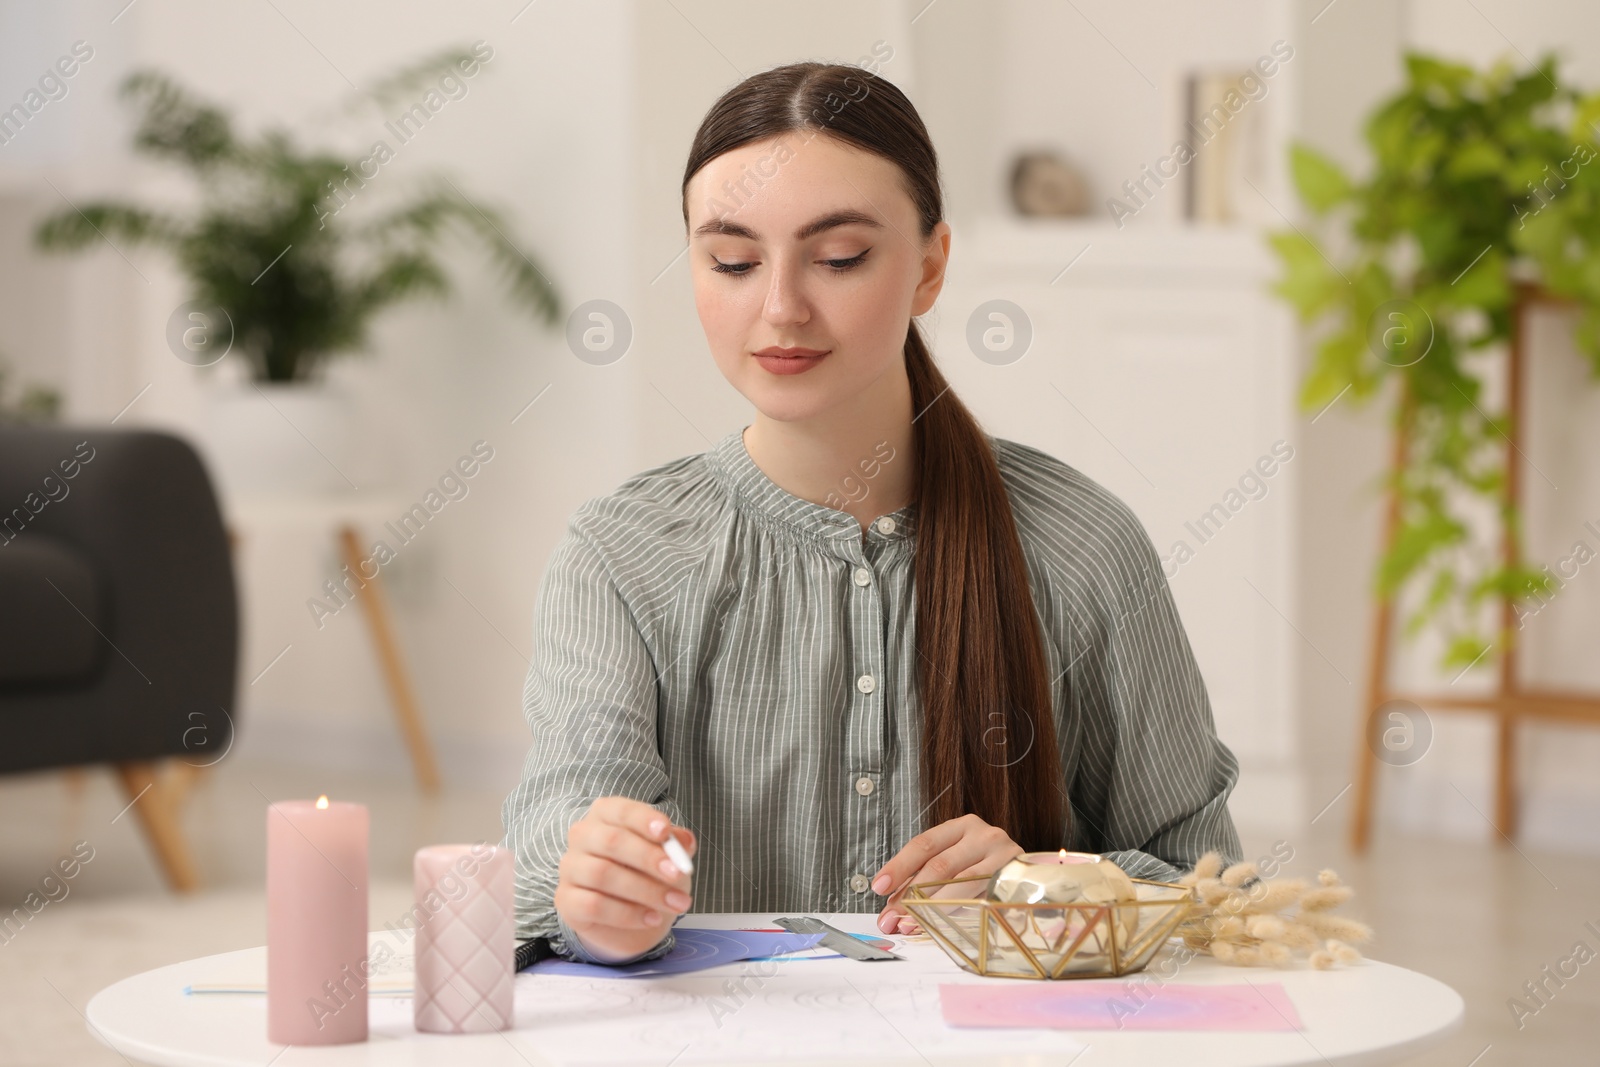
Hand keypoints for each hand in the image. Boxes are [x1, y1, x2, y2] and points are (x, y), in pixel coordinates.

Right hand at [554, 796, 697, 961]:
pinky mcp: (566, 900)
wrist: (631, 915)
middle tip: (679, 874)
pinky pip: (594, 905)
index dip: (643, 820)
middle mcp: (582, 836)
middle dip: (649, 858)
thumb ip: (676, 845)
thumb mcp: (667, 856)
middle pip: (612, 841)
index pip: (621, 810)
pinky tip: (652, 918)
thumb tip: (685, 841)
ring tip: (676, 904)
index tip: (665, 832)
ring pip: (603, 875)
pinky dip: (628, 914)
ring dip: (646, 890)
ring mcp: (570, 868)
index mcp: (605, 815)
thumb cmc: (647, 873)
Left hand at [871, 813, 1022, 934]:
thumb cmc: (987, 869)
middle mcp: (984, 835)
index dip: (899, 866)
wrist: (1037, 876)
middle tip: (890, 917)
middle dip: (909, 894)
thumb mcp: (956, 863)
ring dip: (929, 907)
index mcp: (962, 826)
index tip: (878, 886)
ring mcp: (1003, 855)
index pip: (924, 843)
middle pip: (939, 864)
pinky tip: (940, 923)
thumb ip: (926, 878)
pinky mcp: (1015, 878)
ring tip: (908, 924)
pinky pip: (981, 897)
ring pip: (959, 883)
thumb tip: (892, 907)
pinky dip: (956, 912)